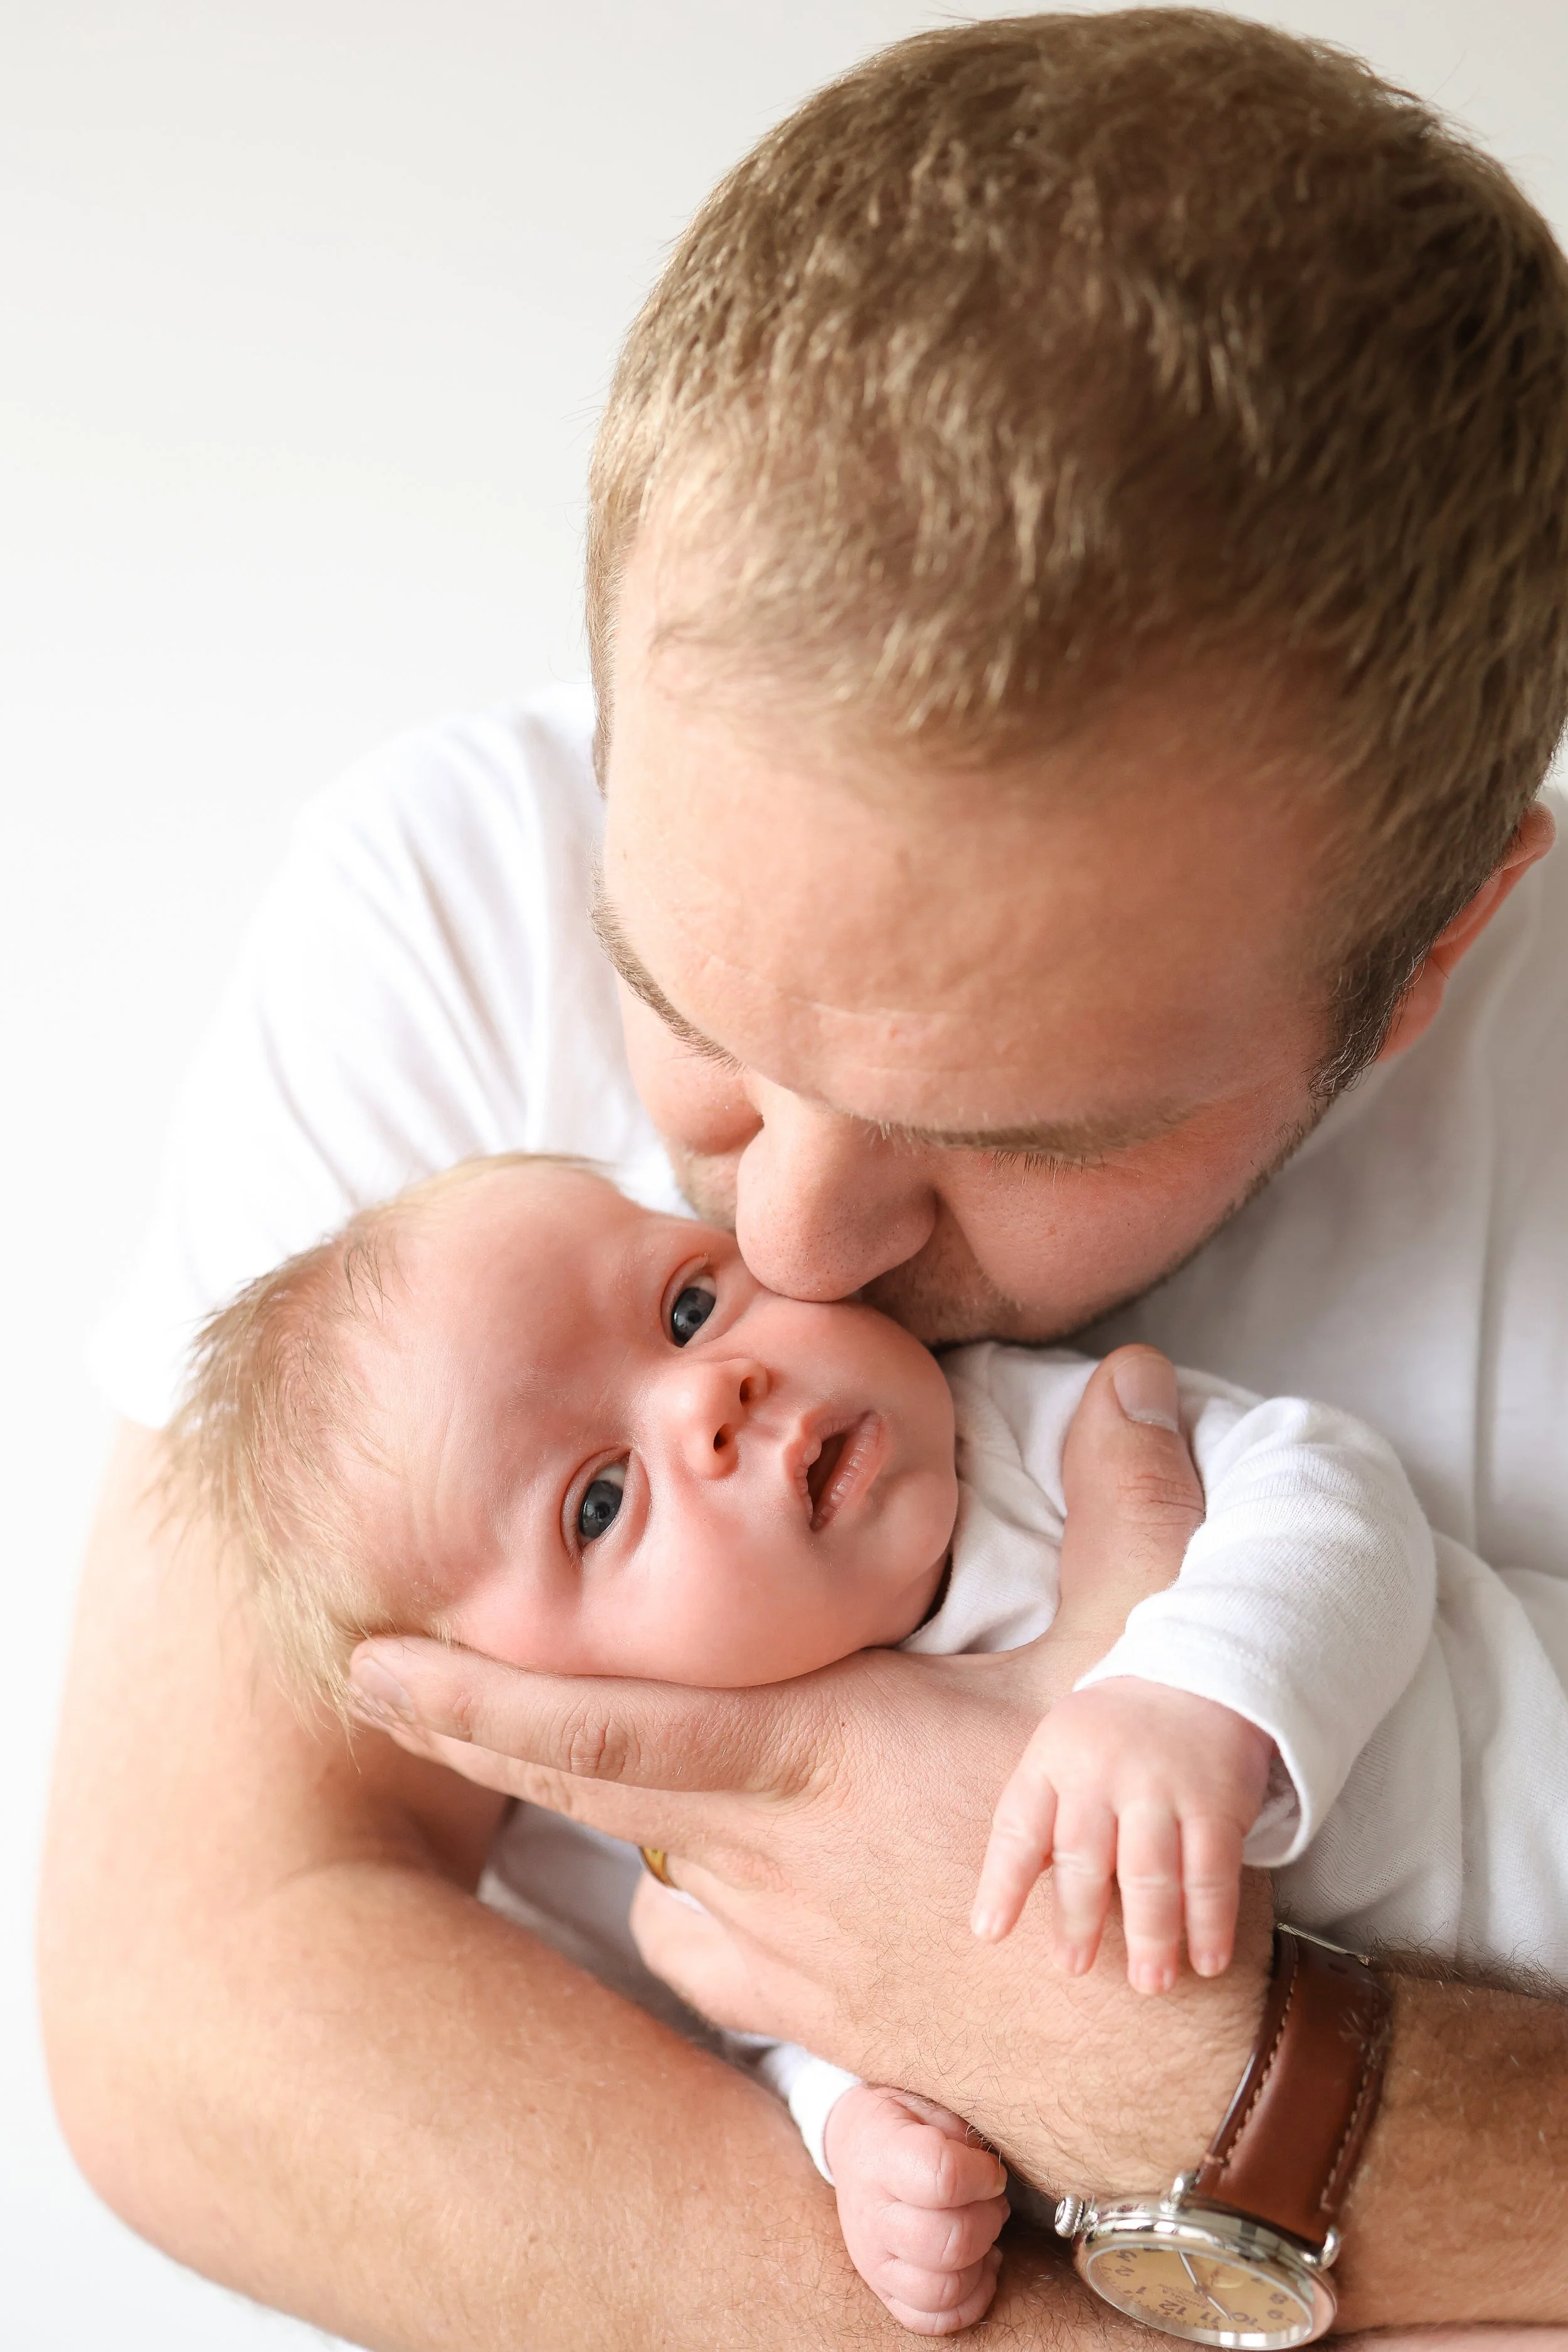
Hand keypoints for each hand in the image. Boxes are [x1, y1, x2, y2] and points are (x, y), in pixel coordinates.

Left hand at [347, 1346, 1270, 2193]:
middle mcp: (770, 1857)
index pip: (608, 1726)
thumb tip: (1137, 1373)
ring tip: (633, 1766)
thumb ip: (1127, 1502)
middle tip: (379, 1682)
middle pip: (583, 1792)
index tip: (371, 1662)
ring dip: (625, 1817)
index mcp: (817, 1757)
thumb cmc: (1135, 1869)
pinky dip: (691, 1903)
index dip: (477, 1696)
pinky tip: (728, 1876)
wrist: (1173, 2080)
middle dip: (470, 1731)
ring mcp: (783, 1949)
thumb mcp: (1143, 1665)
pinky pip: (704, 1951)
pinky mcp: (813, 2015)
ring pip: (649, 1872)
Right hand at [822, 2082, 1008, 2336]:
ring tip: (985, 2229)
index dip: (983, 2175)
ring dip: (980, 2261)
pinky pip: (931, 2320)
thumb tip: (996, 2174)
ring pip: (941, 2289)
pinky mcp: (883, 2288)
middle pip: (946, 2242)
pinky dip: (969, 2300)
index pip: (942, 2178)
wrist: (856, 2143)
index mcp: (880, 2154)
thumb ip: (963, 2131)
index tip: (992, 2169)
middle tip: (992, 2198)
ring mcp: (873, 2259)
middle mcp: (871, 2215)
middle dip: (988, 2220)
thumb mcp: (929, 2100)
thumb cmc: (905, 2119)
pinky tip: (980, 2264)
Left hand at [972, 1680, 1273, 1990]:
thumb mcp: (1062, 1750)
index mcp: (1055, 1759)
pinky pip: (1211, 1872)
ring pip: (1151, 1875)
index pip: (1019, 1826)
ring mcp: (1161, 1788)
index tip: (990, 1934)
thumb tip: (1007, 1899)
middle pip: (1084, 1858)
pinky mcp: (1216, 1802)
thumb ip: (1041, 1815)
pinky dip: (1211, 1922)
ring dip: (1151, 1937)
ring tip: (1150, 1984)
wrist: (1198, 1673)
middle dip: (1078, 1920)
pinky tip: (1207, 1960)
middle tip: (1074, 1967)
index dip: (1001, 1883)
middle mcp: (1103, 1773)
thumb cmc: (1115, 1730)